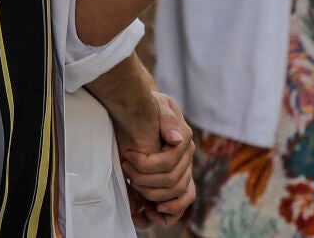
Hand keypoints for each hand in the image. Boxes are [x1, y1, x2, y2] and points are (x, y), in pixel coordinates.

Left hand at [116, 92, 194, 223]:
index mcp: (183, 141)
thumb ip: (166, 118)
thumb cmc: (149, 106)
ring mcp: (185, 170)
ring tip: (132, 184)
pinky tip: (151, 210)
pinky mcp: (180, 180)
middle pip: (171, 181)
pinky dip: (171, 209)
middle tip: (126, 169)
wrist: (145, 110)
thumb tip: (175, 139)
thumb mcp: (158, 104)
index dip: (145, 164)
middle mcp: (187, 158)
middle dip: (144, 178)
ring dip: (151, 193)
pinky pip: (183, 201)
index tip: (127, 156)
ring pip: (176, 193)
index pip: (168, 163)